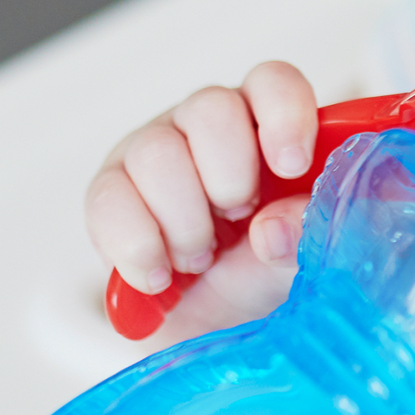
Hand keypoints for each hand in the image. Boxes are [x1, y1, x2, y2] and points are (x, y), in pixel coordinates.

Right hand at [84, 60, 318, 335]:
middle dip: (229, 176)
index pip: (272, 83)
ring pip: (157, 152)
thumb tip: (276, 228)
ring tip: (200, 259)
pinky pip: (108, 201)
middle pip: (210, 108)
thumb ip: (307, 238)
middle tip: (238, 220)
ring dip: (185, 222)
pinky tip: (160, 276)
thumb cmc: (261, 277)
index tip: (292, 167)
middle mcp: (207, 129)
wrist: (210, 331)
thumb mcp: (303, 263)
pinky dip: (139, 246)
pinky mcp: (109, 195)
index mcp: (266, 128)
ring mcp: (152, 155)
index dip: (284, 113)